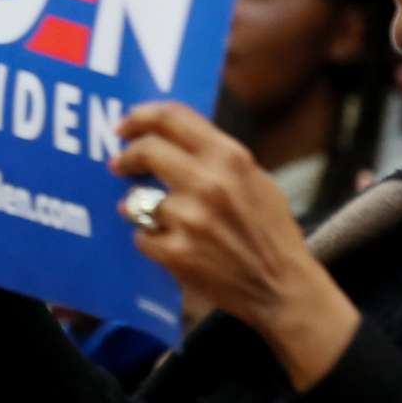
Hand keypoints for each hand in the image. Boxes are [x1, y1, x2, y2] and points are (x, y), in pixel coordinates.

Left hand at [110, 103, 356, 383]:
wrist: (282, 286)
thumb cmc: (271, 231)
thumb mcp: (255, 178)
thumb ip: (216, 155)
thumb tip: (169, 137)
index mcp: (230, 157)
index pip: (171, 117)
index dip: (140, 116)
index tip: (124, 126)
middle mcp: (208, 182)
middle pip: (146, 149)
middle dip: (126, 156)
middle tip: (119, 164)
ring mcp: (190, 219)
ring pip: (137, 198)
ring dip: (140, 206)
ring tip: (158, 216)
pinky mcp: (176, 252)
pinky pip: (141, 235)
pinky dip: (150, 240)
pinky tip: (169, 244)